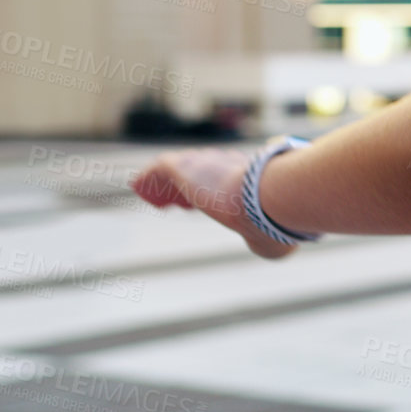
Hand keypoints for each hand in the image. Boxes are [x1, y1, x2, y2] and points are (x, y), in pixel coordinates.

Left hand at [130, 147, 298, 259]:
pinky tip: (138, 188)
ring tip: (158, 202)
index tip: (203, 205)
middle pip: (203, 170)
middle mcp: (229, 163)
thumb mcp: (272, 238)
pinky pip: (160, 166)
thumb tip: (271, 249)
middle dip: (190, 186)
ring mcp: (206, 162)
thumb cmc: (273, 221)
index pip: (228, 178)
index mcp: (252, 177)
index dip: (213, 192)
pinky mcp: (184, 165)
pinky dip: (150, 177)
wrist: (269, 198)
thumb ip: (263, 240)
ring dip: (168, 185)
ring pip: (180, 168)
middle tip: (179, 204)